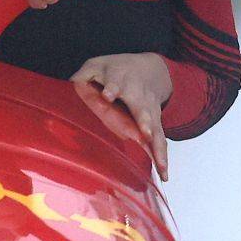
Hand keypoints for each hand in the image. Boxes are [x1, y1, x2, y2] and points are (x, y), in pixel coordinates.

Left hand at [71, 52, 171, 180]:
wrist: (151, 70)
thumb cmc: (115, 71)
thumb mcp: (97, 66)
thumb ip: (85, 75)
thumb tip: (75, 83)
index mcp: (121, 80)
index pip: (116, 83)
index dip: (112, 88)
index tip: (108, 95)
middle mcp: (139, 96)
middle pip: (142, 108)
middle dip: (144, 120)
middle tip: (145, 132)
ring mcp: (150, 111)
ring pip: (155, 129)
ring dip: (157, 145)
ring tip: (160, 163)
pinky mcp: (156, 125)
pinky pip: (160, 142)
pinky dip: (162, 158)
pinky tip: (164, 174)